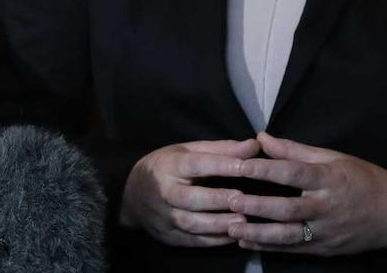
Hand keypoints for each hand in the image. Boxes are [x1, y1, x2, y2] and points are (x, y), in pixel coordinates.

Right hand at [120, 138, 259, 246]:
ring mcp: (164, 217)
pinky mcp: (168, 237)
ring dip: (217, 224)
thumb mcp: (189, 150)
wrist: (132, 194)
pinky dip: (213, 240)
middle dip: (217, 199)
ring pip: (191, 223)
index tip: (245, 166)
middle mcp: (164, 192)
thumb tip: (254, 145)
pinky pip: (192, 241)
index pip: (196, 165)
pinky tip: (233, 235)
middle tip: (243, 198)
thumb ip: (222, 149)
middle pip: (191, 198)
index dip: (220, 165)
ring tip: (242, 221)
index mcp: (169, 165)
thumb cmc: (167, 165)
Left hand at [228, 132, 386, 255]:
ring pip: (288, 235)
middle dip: (258, 206)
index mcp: (329, 179)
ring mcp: (325, 232)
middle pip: (288, 209)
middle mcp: (326, 208)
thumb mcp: (333, 157)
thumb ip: (295, 150)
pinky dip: (269, 247)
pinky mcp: (323, 250)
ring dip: (258, 233)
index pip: (294, 174)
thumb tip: (262, 137)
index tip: (242, 164)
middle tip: (231, 200)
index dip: (267, 169)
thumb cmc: (362, 178)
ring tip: (232, 227)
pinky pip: (293, 249)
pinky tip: (247, 243)